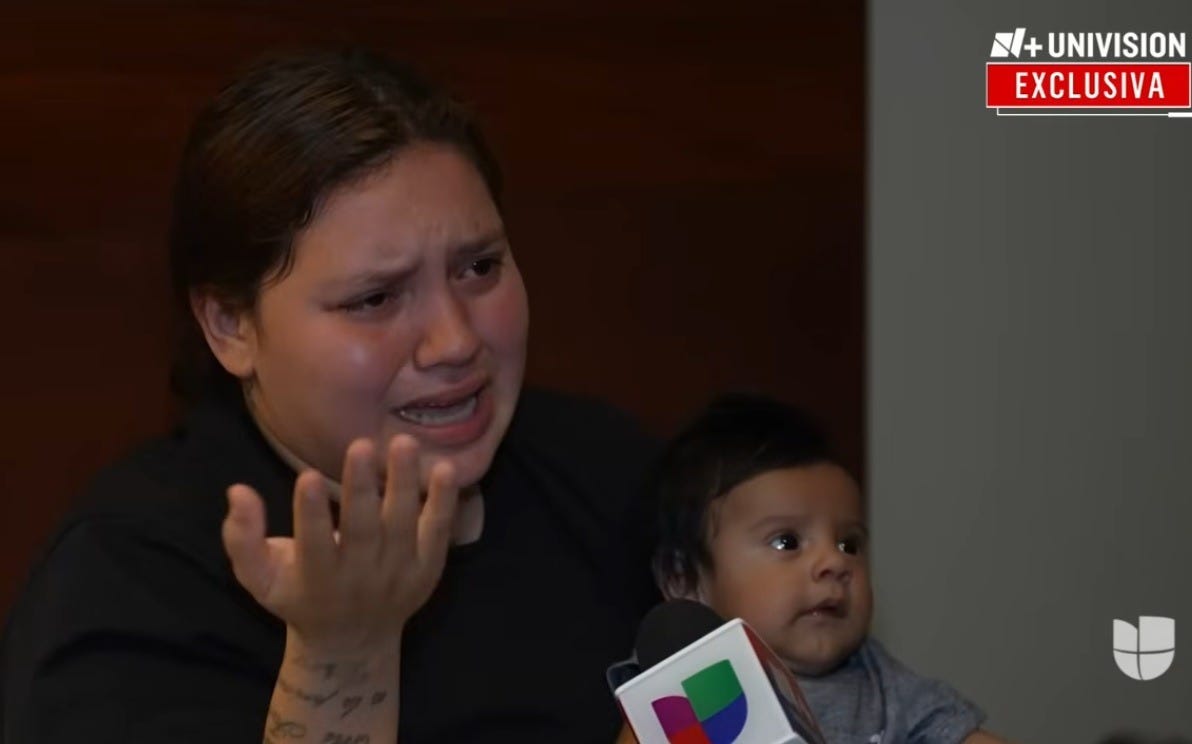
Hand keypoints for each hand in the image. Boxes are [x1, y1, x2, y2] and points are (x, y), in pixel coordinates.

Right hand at [221, 435, 457, 654]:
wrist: (351, 640)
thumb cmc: (298, 595)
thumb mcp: (260, 577)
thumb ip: (242, 538)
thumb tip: (237, 491)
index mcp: (316, 578)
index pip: (313, 544)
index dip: (310, 512)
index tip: (307, 475)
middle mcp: (360, 578)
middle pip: (363, 531)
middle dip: (361, 489)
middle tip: (360, 445)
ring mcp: (397, 574)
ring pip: (403, 526)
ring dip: (405, 483)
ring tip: (404, 443)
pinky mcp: (427, 569)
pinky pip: (437, 532)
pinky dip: (443, 502)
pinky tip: (446, 468)